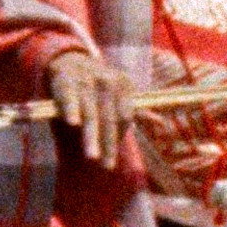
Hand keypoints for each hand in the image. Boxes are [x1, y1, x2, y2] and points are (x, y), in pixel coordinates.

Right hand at [48, 49, 142, 170]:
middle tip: (108, 166)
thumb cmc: (99, 84)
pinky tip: (73, 123)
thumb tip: (160, 123)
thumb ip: (137, 109)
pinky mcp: (66, 81)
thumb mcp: (120, 92)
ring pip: (91, 114)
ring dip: (92, 136)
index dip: (120, 137)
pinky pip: (70, 98)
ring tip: (92, 156)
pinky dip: (72, 109)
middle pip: (110, 118)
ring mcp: (86, 80)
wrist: (71, 60)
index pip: (125, 116)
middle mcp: (107, 81)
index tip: (113, 158)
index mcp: (123, 84)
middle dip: (109, 144)